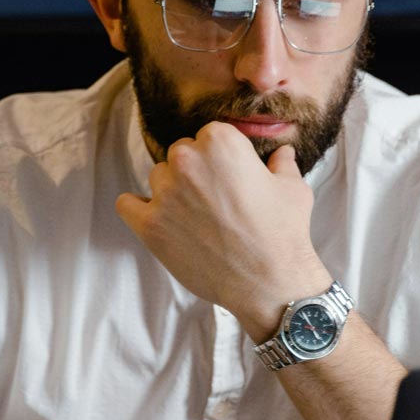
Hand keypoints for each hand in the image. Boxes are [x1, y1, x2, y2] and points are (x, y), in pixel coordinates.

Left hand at [115, 122, 325, 336]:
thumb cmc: (283, 233)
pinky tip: (159, 220)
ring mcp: (165, 193)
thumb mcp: (292, 189)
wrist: (269, 282)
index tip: (229, 177)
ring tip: (195, 217)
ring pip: (158, 178)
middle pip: (179, 155)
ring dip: (171, 192)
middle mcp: (187, 161)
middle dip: (194, 173)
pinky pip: (127, 204)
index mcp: (220, 142)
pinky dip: (139, 210)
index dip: (219, 158)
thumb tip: (283, 153)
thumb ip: (281, 164)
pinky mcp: (150, 225)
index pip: (206, 136)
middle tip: (213, 200)